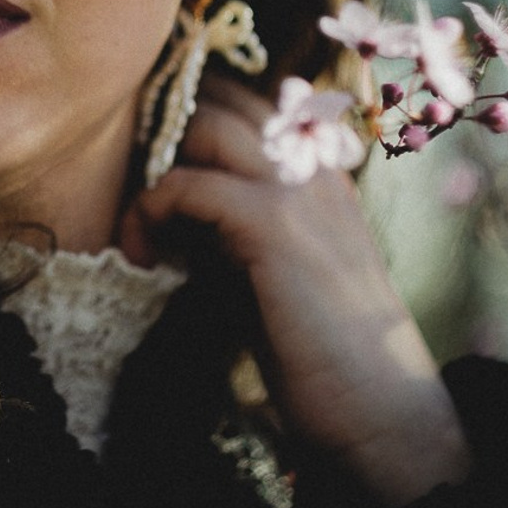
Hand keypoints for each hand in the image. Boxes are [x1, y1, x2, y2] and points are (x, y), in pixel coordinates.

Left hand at [119, 74, 471, 506]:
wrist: (380, 411)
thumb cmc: (321, 351)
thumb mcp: (267, 267)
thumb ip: (227, 225)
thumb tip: (165, 203)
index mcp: (319, 171)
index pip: (245, 103)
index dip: (187, 117)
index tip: (145, 163)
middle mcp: (314, 165)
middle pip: (221, 96)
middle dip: (163, 125)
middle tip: (126, 180)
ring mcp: (298, 189)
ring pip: (205, 124)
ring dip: (154, 161)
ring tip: (136, 215)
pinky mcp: (274, 226)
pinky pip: (188, 184)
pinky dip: (150, 210)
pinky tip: (140, 253)